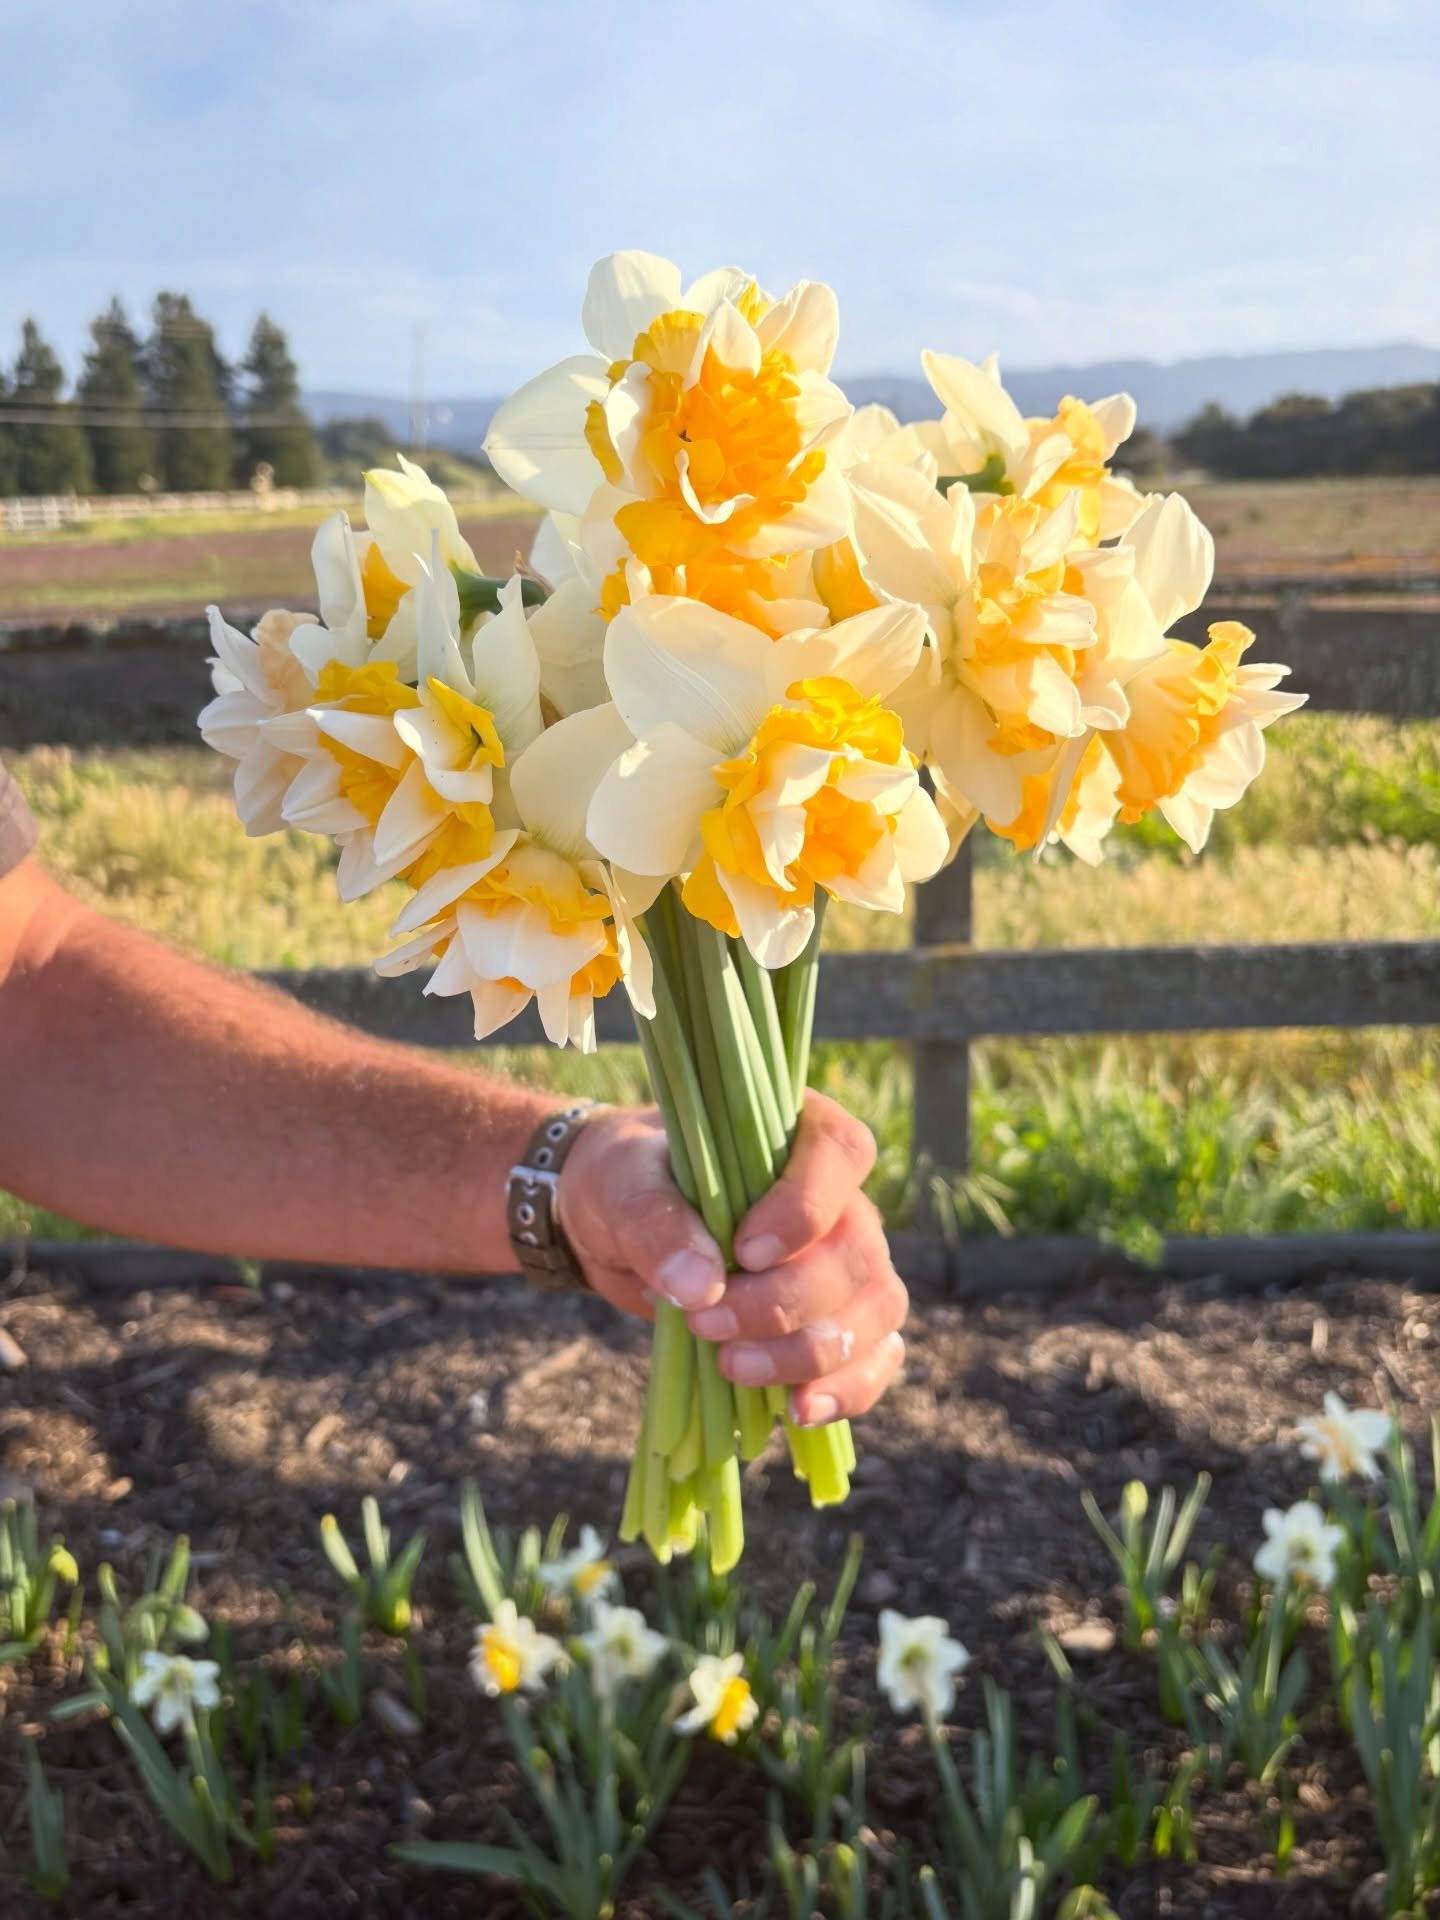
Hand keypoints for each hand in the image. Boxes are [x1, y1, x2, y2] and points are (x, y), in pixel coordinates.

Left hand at [557, 1094, 906, 1425]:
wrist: (618, 1228)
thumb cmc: (629, 1183)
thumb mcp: (623, 1187)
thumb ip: (656, 1224)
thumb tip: (700, 1288)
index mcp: (798, 1132)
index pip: (840, 1154)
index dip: (805, 1208)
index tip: (743, 1252)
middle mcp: (841, 1198)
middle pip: (857, 1252)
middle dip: (785, 1303)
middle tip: (707, 1323)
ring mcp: (848, 1264)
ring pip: (873, 1311)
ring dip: (808, 1353)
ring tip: (733, 1367)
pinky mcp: (840, 1321)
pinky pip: (873, 1359)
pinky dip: (846, 1390)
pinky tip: (797, 1410)